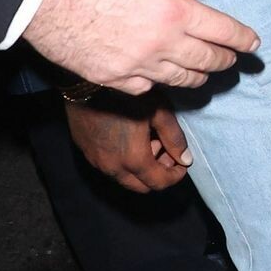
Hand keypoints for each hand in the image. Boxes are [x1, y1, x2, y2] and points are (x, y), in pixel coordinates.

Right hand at [26, 0, 259, 92]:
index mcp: (175, 12)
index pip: (222, 31)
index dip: (242, 38)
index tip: (253, 44)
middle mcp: (161, 45)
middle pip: (205, 60)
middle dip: (224, 59)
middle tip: (233, 58)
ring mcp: (135, 66)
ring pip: (179, 79)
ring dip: (198, 75)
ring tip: (205, 72)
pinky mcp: (110, 78)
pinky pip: (146, 89)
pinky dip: (160, 84)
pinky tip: (162, 77)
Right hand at [64, 97, 190, 194]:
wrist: (85, 84)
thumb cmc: (126, 94)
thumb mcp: (158, 111)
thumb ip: (174, 138)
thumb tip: (186, 159)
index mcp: (133, 159)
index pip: (159, 182)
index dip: (175, 176)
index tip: (182, 163)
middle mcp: (112, 168)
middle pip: (141, 187)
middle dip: (157, 174)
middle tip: (165, 151)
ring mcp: (96, 161)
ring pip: (124, 178)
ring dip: (139, 168)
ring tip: (146, 141)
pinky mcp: (85, 152)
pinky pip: (108, 167)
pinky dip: (123, 162)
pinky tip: (127, 139)